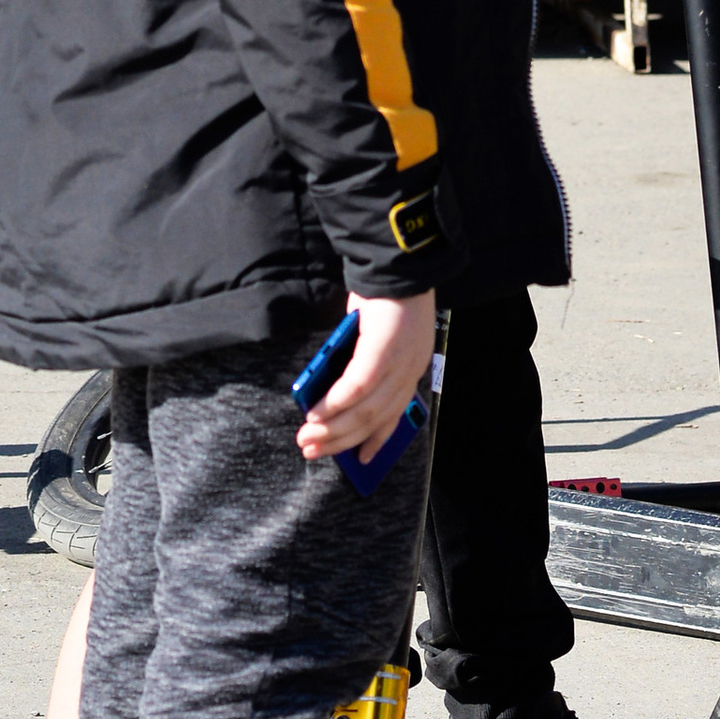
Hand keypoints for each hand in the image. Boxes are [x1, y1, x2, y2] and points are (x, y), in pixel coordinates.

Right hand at [297, 291, 435, 463]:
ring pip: (365, 410)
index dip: (378, 440)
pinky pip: (356, 387)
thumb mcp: (373, 334)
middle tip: (311, 451)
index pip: (395, 414)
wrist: (395, 259)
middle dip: (341, 440)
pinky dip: (333, 404)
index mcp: (412, 365)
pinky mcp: (383, 350)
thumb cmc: (382, 292)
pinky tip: (315, 413)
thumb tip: (331, 395)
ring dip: (332, 428)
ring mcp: (400, 361)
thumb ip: (359, 362)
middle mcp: (411, 369)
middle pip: (376, 419)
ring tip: (307, 439)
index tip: (361, 460)